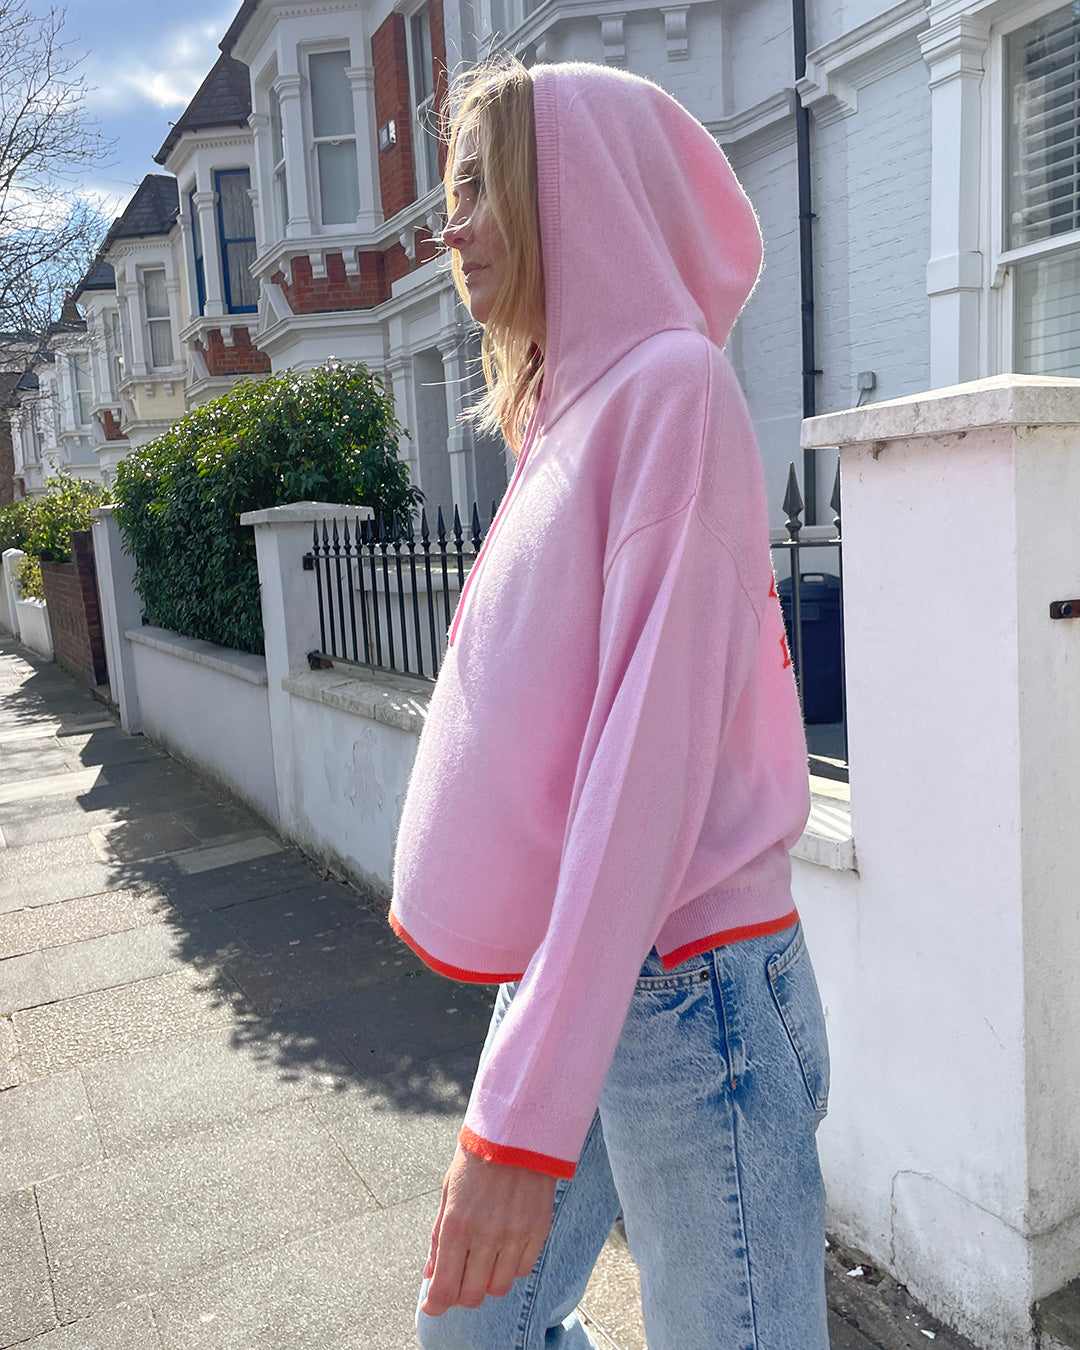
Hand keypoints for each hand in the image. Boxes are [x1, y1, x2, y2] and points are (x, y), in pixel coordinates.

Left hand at [421, 1144, 557, 1315]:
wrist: (517, 1129)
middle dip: (461, 1294)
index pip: (444, 1289)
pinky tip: (505, 1247)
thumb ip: (438, 1237)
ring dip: (487, 1281)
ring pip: (499, 1287)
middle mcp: (485, 1236)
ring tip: (483, 1261)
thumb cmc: (477, 1158)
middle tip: (459, 1279)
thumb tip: (431, 1274)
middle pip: (472, 1296)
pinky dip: (511, 1266)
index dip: (436, 1304)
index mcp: (456, 1226)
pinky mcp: (538, 1230)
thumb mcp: (447, 1193)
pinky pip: (523, 1269)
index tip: (434, 1303)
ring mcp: (514, 1235)